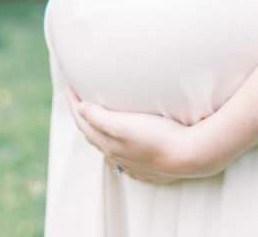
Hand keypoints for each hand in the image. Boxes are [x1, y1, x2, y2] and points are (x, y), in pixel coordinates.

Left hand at [65, 87, 209, 182]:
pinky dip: (119, 148)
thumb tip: (80, 109)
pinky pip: (127, 159)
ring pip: (110, 149)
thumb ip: (99, 117)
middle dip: (84, 118)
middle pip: (94, 136)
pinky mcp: (150, 168)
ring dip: (101, 133)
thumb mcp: (123, 124)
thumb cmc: (157, 136)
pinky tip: (125, 145)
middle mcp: (118, 157)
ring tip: (100, 120)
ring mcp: (135, 165)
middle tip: (79, 101)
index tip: (67, 88)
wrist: (190, 155)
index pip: (84, 123)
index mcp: (109, 145)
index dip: (73, 105)